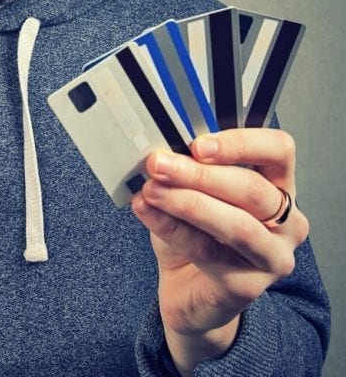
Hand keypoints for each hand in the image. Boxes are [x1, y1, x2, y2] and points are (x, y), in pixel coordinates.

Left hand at [131, 129, 308, 375]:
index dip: (240, 143)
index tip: (198, 145)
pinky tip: (145, 210)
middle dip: (199, 174)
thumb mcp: (193, 189)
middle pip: (252, 189)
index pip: (278, 150)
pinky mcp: (248, 286)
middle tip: (159, 164)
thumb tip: (162, 150)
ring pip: (236, 225)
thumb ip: (188, 167)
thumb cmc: (196, 230)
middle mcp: (286, 221)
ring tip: (151, 189)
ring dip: (187, 202)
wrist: (186, 288)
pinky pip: (206, 250)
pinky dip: (170, 227)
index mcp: (278, 184)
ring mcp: (272, 257)